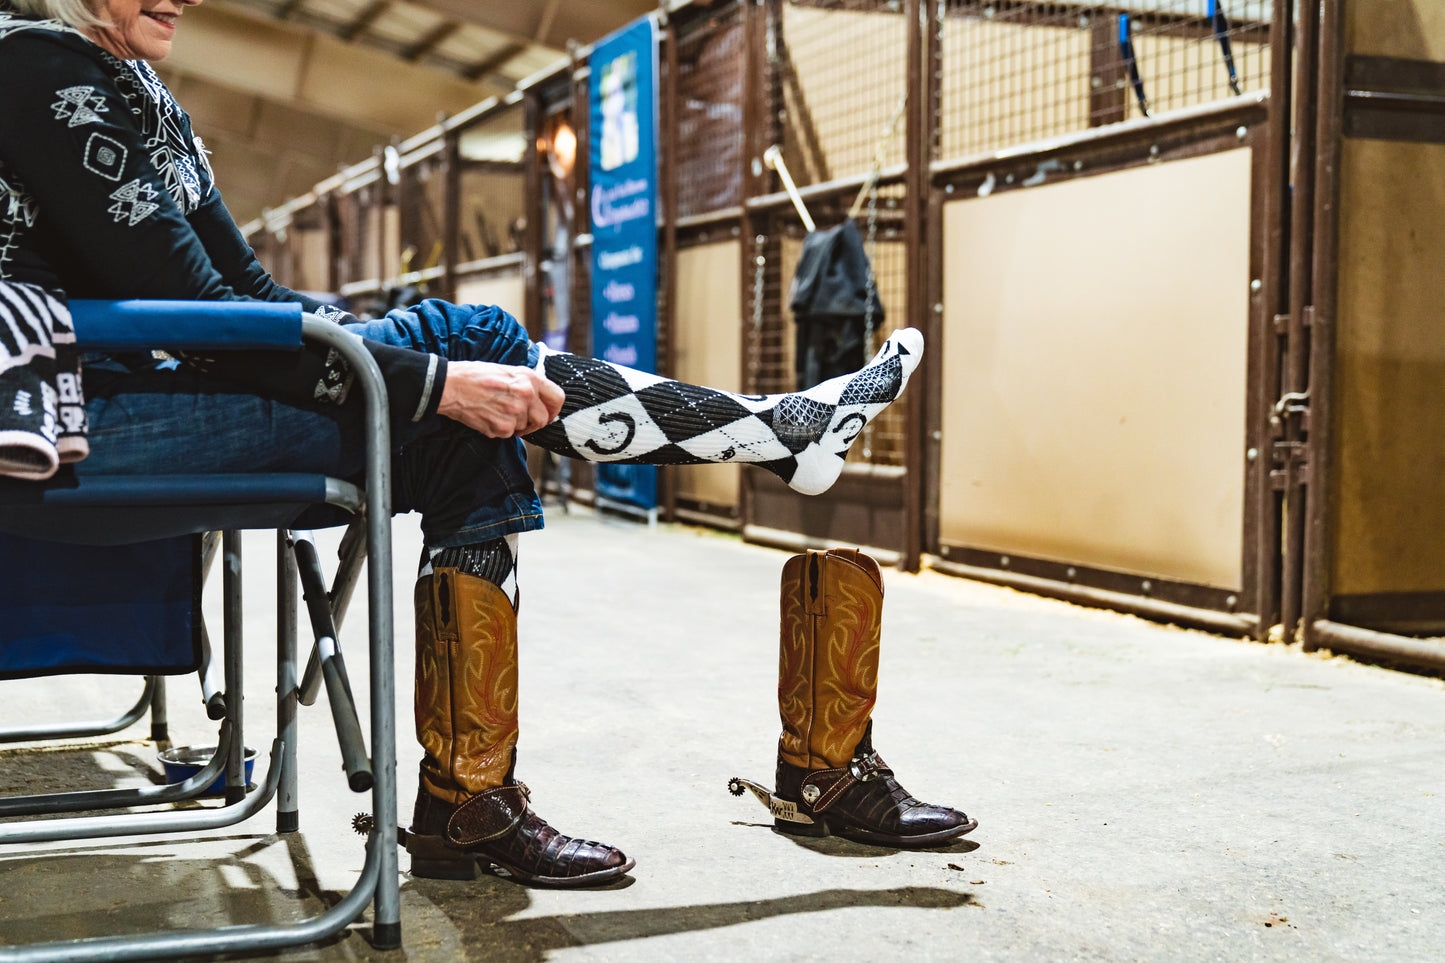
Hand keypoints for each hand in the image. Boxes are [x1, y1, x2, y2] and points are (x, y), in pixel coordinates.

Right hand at [436, 361, 564, 437]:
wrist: (450, 385)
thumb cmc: (475, 375)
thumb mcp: (507, 370)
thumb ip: (527, 383)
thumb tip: (541, 398)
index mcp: (530, 378)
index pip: (558, 398)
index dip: (554, 409)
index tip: (547, 413)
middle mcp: (526, 395)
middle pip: (543, 419)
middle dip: (533, 422)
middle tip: (520, 419)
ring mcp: (515, 413)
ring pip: (525, 428)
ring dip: (514, 425)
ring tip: (497, 411)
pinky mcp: (502, 427)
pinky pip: (509, 434)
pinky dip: (500, 429)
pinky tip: (488, 416)